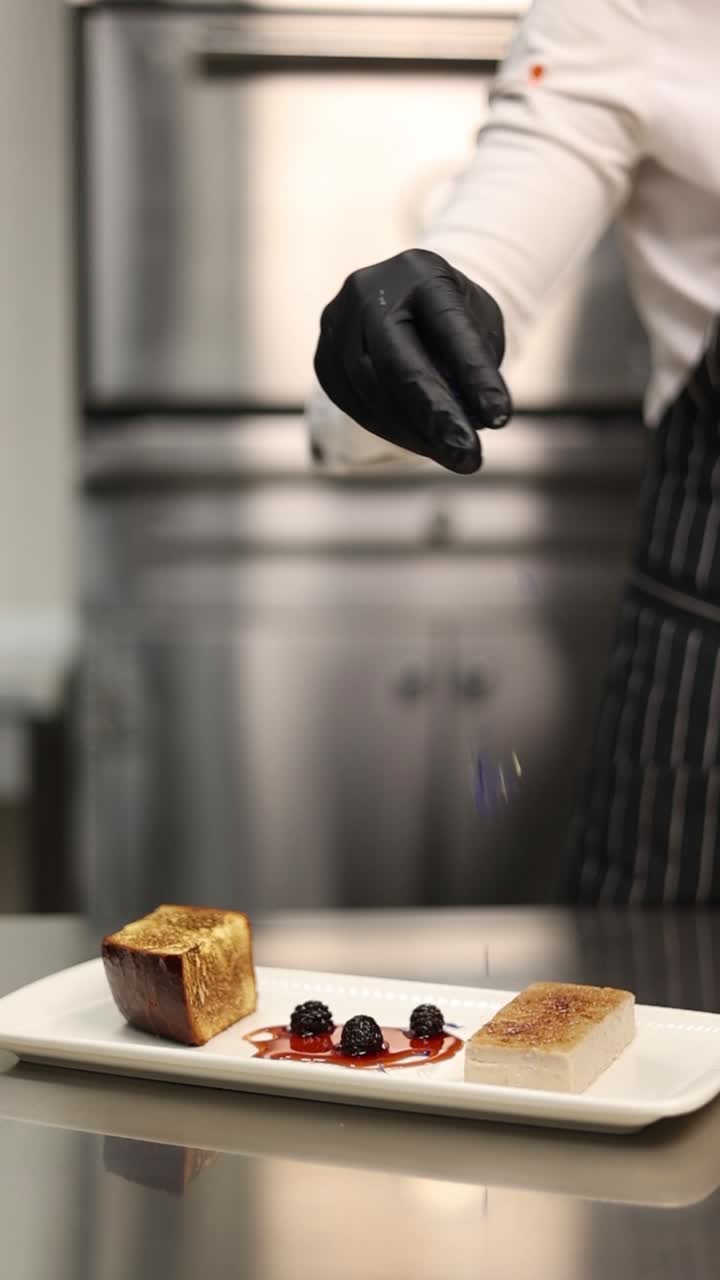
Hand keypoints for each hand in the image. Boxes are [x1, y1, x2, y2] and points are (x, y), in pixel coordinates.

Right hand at [314, 248, 511, 474]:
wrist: (400, 301)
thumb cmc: (449, 319)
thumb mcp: (477, 326)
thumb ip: (476, 365)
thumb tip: (474, 419)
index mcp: (420, 272)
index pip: (450, 328)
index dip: (475, 375)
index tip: (501, 418)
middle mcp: (368, 291)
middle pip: (396, 361)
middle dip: (434, 414)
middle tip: (467, 455)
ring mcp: (337, 323)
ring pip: (370, 390)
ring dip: (414, 432)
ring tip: (452, 454)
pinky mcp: (323, 357)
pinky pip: (353, 405)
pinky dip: (391, 431)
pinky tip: (421, 442)